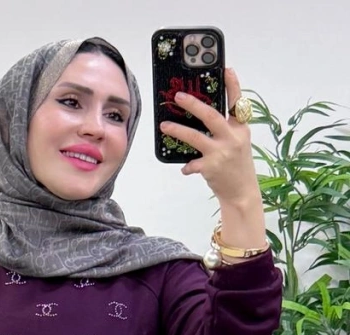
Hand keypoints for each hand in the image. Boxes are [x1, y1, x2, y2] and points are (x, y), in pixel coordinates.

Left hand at [159, 67, 259, 202]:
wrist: (242, 192)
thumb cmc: (236, 165)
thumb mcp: (238, 142)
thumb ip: (225, 129)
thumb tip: (201, 116)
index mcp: (240, 128)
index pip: (237, 102)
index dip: (232, 85)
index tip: (226, 69)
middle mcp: (232, 137)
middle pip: (210, 115)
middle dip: (193, 104)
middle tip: (178, 96)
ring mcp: (222, 152)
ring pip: (195, 137)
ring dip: (177, 130)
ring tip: (164, 126)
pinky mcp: (211, 167)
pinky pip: (192, 164)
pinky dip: (187, 166)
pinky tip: (185, 168)